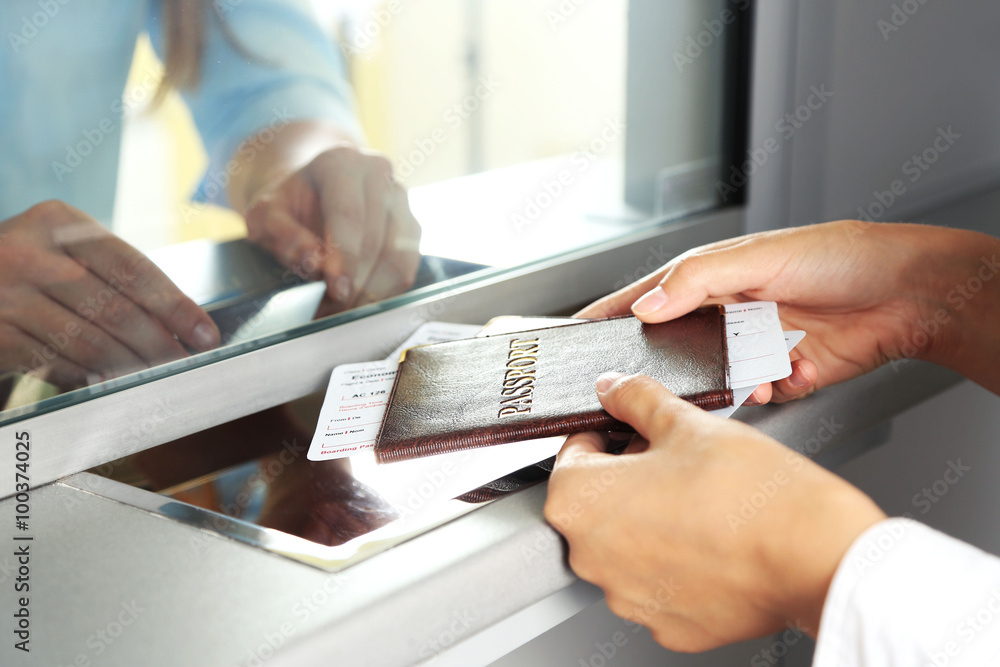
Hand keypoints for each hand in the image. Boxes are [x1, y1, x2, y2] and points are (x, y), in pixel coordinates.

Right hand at [0, 201, 219, 387]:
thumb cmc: (29, 267)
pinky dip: (88, 376)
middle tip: (184, 364)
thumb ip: (113, 278)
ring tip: (156, 377)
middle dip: (158, 343)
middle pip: (114, 308)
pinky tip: (110, 383)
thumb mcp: (64, 251)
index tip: (205, 334)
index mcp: (58, 223)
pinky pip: (55, 362)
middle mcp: (28, 253)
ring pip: (87, 341)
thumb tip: (178, 327)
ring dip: (130, 366)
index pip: (132, 268)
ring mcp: (5, 295)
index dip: (175, 305)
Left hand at [241, 145, 420, 307]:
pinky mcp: (411, 225)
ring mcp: (400, 198)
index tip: (337, 290)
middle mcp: (377, 173)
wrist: (310, 190)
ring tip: (344, 311)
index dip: (345, 256)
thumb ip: (283, 234)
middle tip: (332, 312)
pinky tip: (361, 301)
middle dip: (357, 283)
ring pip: (400, 255)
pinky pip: (408, 266)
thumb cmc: (287, 204)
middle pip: (377, 238)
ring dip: (374, 292)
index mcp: (340, 162)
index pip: (349, 213)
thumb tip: (313, 261)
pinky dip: (387, 290)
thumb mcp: (266, 214)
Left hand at [544, 373, 885, 650]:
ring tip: (700, 500)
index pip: (574, 454)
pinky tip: (711, 539)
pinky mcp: (668, 626)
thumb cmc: (750, 491)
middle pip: (597, 504)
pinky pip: (660, 585)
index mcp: (581, 502)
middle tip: (676, 462)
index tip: (633, 430)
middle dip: (629, 479)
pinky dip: (678, 564)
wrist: (813, 553)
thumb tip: (614, 388)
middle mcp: (592, 558)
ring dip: (651, 522)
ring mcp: (629, 598)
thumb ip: (636, 399)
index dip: (609, 434)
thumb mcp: (685, 421)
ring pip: (627, 547)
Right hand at [577, 221, 998, 402]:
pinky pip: (755, 397)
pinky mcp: (781, 375)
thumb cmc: (840, 256)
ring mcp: (752, 346)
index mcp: (712, 278)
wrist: (907, 295)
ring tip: (754, 371)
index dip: (609, 315)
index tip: (575, 336)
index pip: (645, 297)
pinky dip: (770, 392)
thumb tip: (645, 306)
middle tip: (659, 378)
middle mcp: (728, 313)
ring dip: (728, 382)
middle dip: (671, 365)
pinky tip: (792, 373)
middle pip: (675, 347)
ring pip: (714, 379)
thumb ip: (696, 281)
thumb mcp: (758, 258)